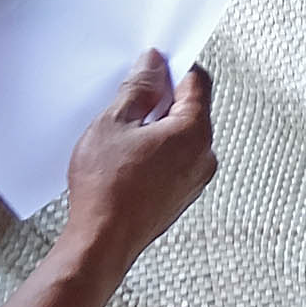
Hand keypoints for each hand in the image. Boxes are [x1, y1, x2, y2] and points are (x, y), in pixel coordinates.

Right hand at [63, 50, 215, 265]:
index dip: (174, 66)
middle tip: (130, 99)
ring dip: (159, 126)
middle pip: (193, 108)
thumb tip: (152, 65)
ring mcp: (195, 180)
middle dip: (164, 98)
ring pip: (183, 135)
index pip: (198, 81)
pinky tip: (128, 157)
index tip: (152, 64)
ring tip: (124, 134)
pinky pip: (177, 159)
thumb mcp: (114, 123)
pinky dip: (158, 150)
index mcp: (194, 132)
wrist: (101, 241)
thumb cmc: (106, 189)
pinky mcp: (182, 196)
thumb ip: (138, 88)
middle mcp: (204, 157)